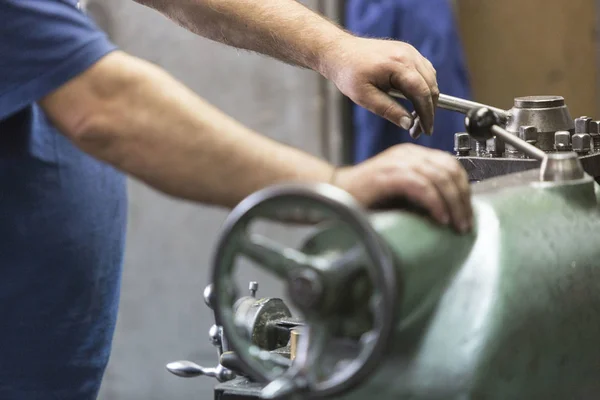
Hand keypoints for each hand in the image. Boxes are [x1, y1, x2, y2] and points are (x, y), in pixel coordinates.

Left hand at [321, 36, 438, 134]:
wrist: (340, 52)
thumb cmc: (349, 74)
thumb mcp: (364, 97)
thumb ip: (388, 110)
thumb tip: (409, 124)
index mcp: (398, 65)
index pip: (422, 93)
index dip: (427, 115)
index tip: (426, 132)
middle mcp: (408, 55)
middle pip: (430, 86)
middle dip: (428, 110)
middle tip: (418, 130)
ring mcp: (409, 51)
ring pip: (430, 78)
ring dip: (427, 99)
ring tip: (415, 119)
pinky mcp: (407, 51)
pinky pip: (424, 71)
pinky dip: (423, 87)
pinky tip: (413, 101)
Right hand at [333, 144, 472, 233]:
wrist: (333, 195)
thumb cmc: (365, 199)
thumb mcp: (402, 194)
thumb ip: (424, 194)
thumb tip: (452, 210)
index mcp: (412, 155)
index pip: (451, 165)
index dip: (464, 189)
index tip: (466, 213)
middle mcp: (407, 154)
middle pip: (450, 170)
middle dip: (462, 199)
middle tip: (464, 223)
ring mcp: (396, 162)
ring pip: (439, 176)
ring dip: (453, 203)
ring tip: (455, 224)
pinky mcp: (387, 175)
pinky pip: (421, 185)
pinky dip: (435, 203)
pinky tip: (439, 218)